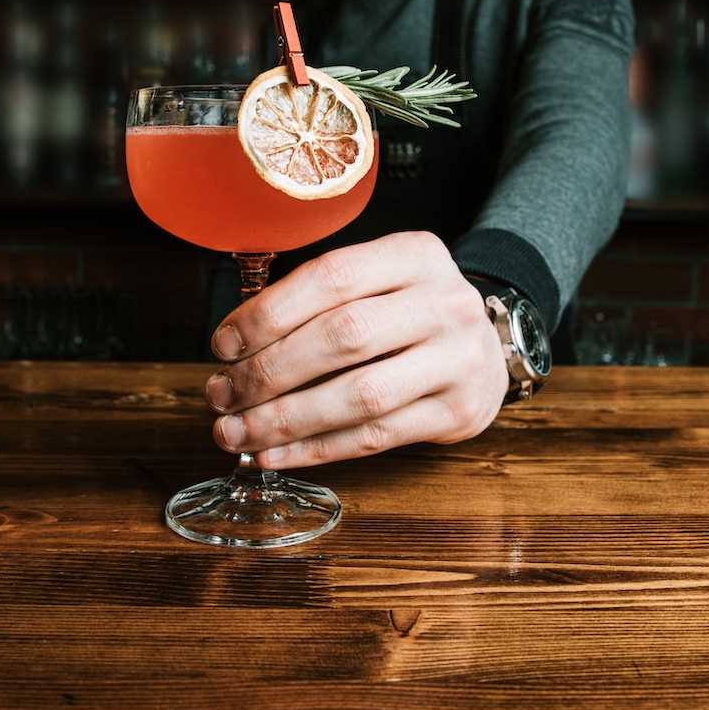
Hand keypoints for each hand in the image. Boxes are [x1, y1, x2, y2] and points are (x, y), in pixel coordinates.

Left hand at [204, 231, 510, 469]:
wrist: (486, 349)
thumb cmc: (410, 312)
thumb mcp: (380, 278)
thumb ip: (318, 298)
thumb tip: (234, 345)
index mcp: (416, 255)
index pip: (332, 278)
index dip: (268, 314)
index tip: (223, 344)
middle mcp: (445, 303)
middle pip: (343, 338)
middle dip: (268, 371)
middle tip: (222, 393)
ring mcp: (457, 360)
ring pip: (358, 397)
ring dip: (285, 421)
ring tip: (235, 432)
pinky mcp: (456, 412)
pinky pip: (374, 437)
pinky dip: (315, 449)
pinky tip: (275, 454)